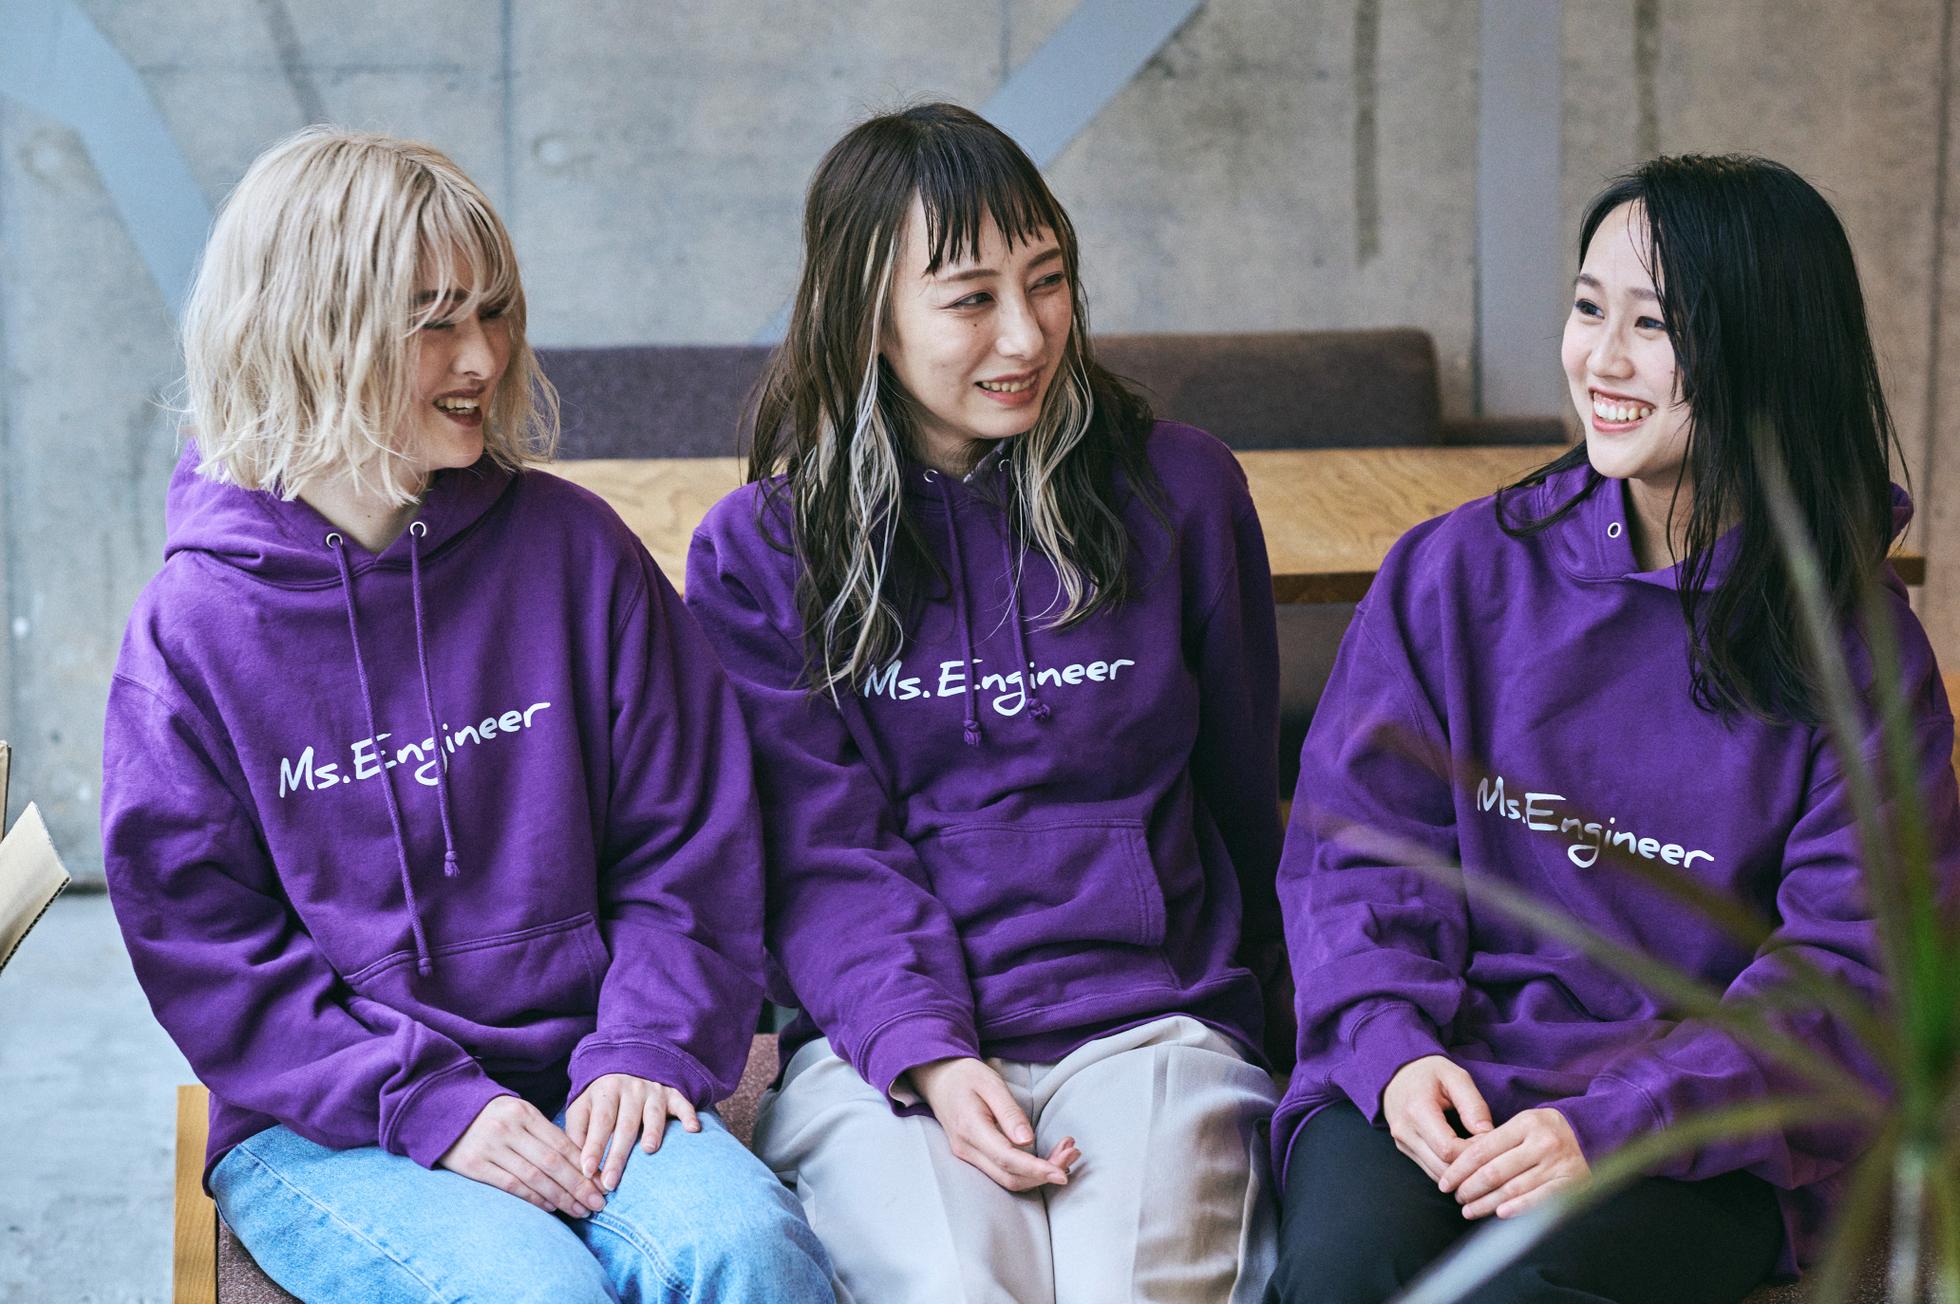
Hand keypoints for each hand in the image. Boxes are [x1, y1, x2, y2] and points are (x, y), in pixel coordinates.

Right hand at [437, 1095, 608, 1216]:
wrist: (444, 1112)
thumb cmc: (491, 1117)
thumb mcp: (518, 1115)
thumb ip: (543, 1134)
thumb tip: (579, 1163)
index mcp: (525, 1113)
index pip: (561, 1143)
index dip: (585, 1166)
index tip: (602, 1183)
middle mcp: (510, 1128)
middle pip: (552, 1162)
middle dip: (579, 1185)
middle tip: (599, 1203)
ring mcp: (491, 1146)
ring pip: (534, 1176)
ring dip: (560, 1197)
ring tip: (580, 1210)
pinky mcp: (474, 1164)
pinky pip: (510, 1185)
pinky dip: (533, 1198)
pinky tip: (550, 1208)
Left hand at [565, 1073, 702, 1191]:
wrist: (629, 1059)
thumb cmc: (602, 1096)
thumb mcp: (582, 1106)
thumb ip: (577, 1132)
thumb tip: (577, 1164)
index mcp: (605, 1093)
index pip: (599, 1122)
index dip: (593, 1147)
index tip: (587, 1171)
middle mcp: (630, 1089)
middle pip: (624, 1125)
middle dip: (617, 1154)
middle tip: (611, 1182)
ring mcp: (653, 1090)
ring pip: (653, 1113)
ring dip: (653, 1130)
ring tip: (649, 1150)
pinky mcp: (672, 1093)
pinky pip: (682, 1103)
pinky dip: (688, 1115)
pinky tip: (692, 1129)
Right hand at [909, 1056, 1079, 1191]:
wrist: (940, 1079)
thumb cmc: (966, 1077)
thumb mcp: (991, 1084)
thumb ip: (1009, 1113)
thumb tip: (1028, 1141)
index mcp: (970, 1129)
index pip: (1007, 1159)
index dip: (1036, 1169)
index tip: (1061, 1173)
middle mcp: (967, 1150)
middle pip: (1010, 1177)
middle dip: (1044, 1173)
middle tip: (1072, 1153)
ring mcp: (969, 1157)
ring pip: (1008, 1179)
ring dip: (1039, 1173)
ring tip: (1066, 1153)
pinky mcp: (975, 1157)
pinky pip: (1003, 1172)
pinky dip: (1029, 1170)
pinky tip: (1048, 1158)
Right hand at [1382, 1055, 1493, 1182]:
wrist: (1396, 1073)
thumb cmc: (1429, 1073)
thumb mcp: (1456, 1076)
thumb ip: (1473, 1104)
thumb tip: (1487, 1133)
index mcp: (1417, 1110)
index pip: (1448, 1150)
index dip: (1473, 1152)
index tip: (1489, 1141)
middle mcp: (1405, 1131)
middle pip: (1442, 1168)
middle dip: (1469, 1167)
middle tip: (1488, 1154)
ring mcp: (1402, 1142)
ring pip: (1436, 1175)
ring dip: (1460, 1173)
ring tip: (1478, 1159)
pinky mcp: (1405, 1149)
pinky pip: (1430, 1171)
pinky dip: (1450, 1171)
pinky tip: (1464, 1160)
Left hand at [1439, 1108, 1589, 1218]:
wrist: (1592, 1134)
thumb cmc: (1546, 1132)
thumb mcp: (1523, 1124)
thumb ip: (1497, 1141)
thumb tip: (1460, 1166)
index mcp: (1525, 1123)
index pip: (1482, 1150)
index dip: (1459, 1169)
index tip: (1445, 1182)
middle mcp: (1541, 1143)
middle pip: (1494, 1172)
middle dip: (1469, 1188)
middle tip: (1456, 1198)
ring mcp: (1557, 1164)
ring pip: (1512, 1189)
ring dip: (1487, 1203)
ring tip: (1469, 1210)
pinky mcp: (1571, 1182)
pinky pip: (1539, 1200)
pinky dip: (1517, 1209)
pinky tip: (1499, 1214)